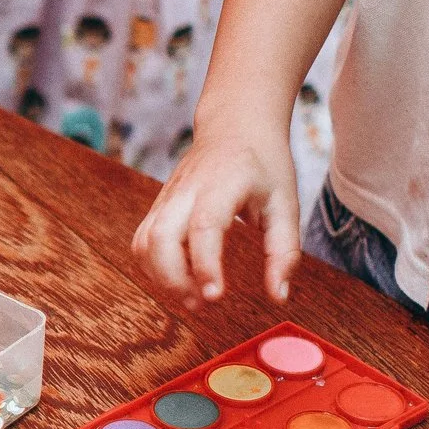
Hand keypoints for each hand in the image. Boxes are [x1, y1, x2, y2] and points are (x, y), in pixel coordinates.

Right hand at [130, 117, 300, 305]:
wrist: (235, 124)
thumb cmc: (264, 164)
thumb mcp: (286, 204)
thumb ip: (284, 251)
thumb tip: (278, 296)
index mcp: (222, 184)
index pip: (203, 227)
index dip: (204, 265)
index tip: (216, 296)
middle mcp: (187, 189)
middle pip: (160, 238)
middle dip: (174, 280)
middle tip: (202, 304)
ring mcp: (167, 196)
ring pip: (144, 242)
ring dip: (161, 277)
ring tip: (191, 298)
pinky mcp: (159, 205)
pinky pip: (143, 240)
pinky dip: (153, 267)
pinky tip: (179, 279)